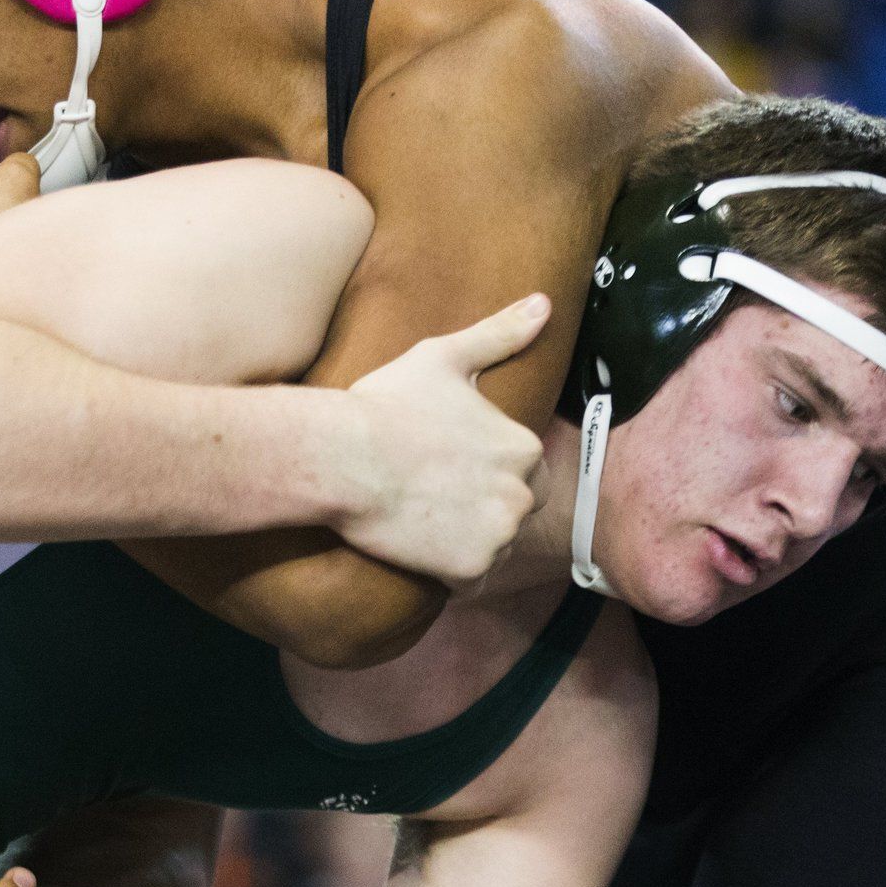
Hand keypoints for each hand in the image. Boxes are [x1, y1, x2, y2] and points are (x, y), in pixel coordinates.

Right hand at [336, 295, 549, 584]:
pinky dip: (448, 573)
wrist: (342, 458)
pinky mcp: (471, 569)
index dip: (484, 472)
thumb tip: (543, 305)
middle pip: (513, 513)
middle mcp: (524, 492)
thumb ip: (499, 334)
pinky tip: (417, 547)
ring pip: (492, 546)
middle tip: (432, 496)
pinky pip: (469, 581)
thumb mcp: (443, 358)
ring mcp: (499, 533)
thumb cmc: (386, 404)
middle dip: (482, 509)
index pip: (524, 473)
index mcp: (524, 446)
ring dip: (465, 542)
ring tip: (421, 520)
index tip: (445, 467)